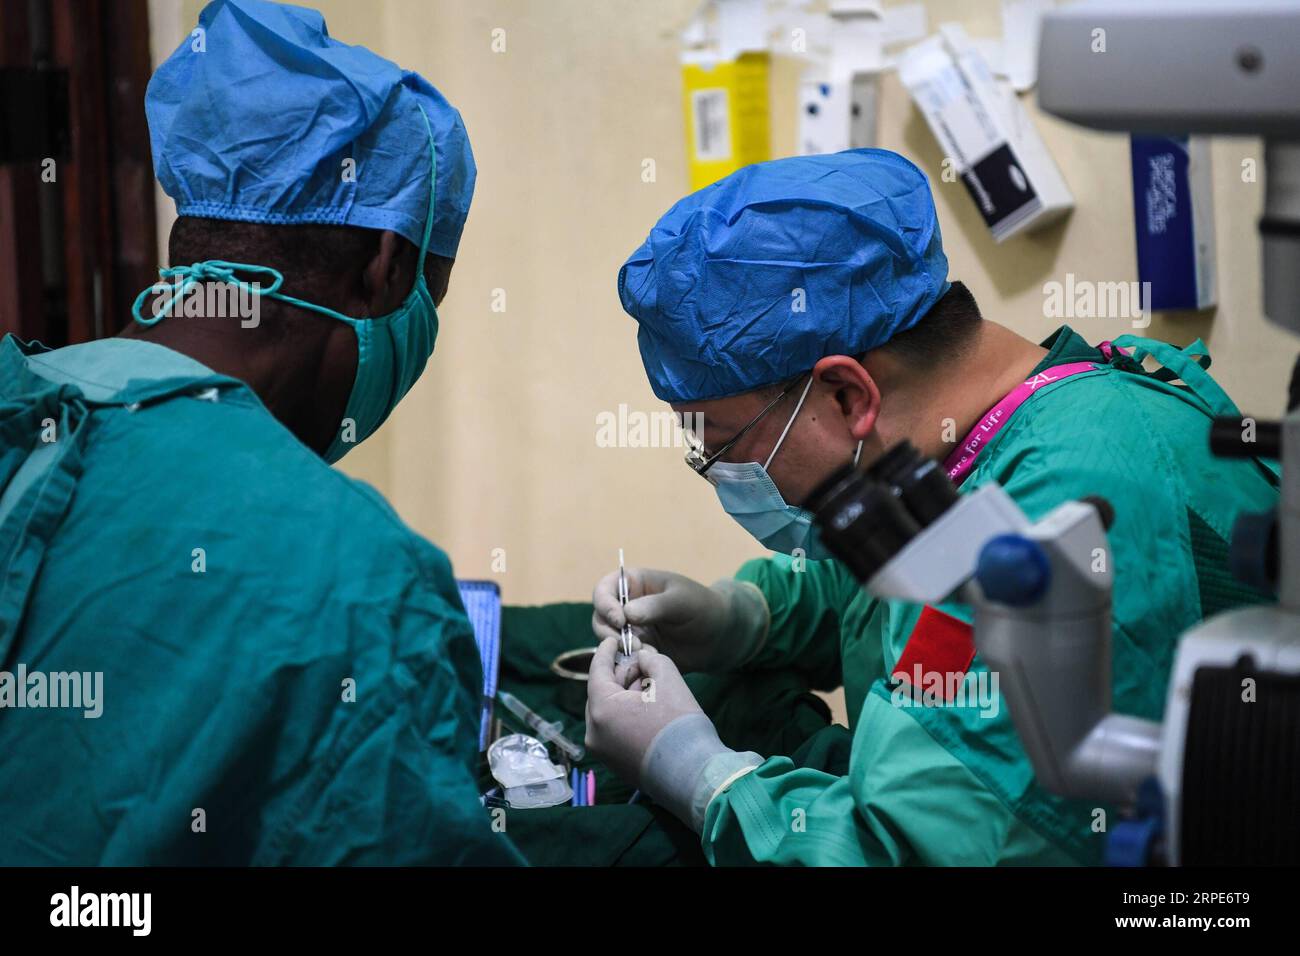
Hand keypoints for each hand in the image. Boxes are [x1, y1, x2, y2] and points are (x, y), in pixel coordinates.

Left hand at [586, 637, 763, 831]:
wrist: (693, 774)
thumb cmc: (680, 725)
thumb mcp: (668, 678)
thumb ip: (650, 659)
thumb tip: (641, 659)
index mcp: (601, 709)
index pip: (596, 671)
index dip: (605, 651)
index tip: (613, 639)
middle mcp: (594, 732)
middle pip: (602, 692)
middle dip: (621, 676)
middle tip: (642, 666)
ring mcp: (602, 751)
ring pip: (608, 712)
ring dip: (625, 696)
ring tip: (651, 690)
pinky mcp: (614, 764)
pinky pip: (613, 730)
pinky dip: (626, 716)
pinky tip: (649, 712)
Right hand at [590, 568, 767, 672]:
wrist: (720, 636)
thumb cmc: (702, 607)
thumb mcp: (681, 601)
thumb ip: (655, 606)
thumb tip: (626, 614)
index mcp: (634, 584)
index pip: (604, 590)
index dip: (605, 604)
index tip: (620, 619)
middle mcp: (626, 607)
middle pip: (600, 618)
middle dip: (610, 632)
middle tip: (632, 644)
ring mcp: (630, 630)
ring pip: (608, 641)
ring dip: (621, 649)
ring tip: (647, 653)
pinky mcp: (637, 651)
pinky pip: (623, 658)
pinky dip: (632, 662)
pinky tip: (652, 661)